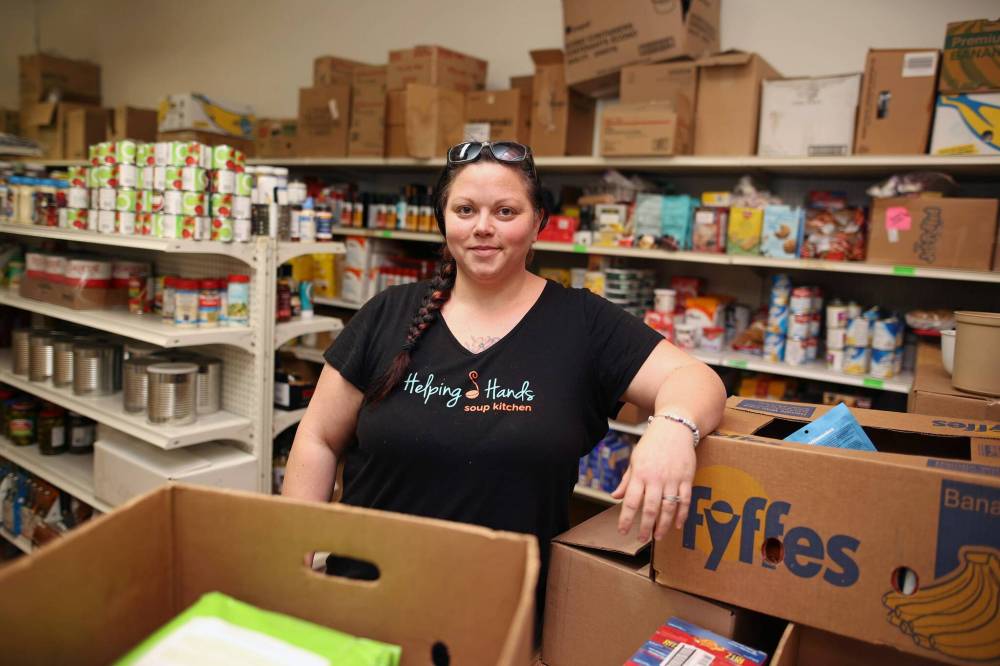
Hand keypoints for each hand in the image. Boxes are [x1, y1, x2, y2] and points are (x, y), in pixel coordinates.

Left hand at [611, 419, 696, 540]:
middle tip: (641, 539)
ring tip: (658, 537)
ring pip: (668, 508)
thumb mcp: (635, 460)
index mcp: (640, 474)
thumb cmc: (651, 444)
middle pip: (650, 508)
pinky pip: (685, 501)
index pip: (631, 501)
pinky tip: (677, 525)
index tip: (622, 531)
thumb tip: (615, 496)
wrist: (674, 428)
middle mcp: (656, 479)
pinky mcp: (687, 478)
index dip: (626, 519)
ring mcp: (673, 479)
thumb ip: (627, 481)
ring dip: (663, 525)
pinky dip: (682, 515)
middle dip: (645, 527)